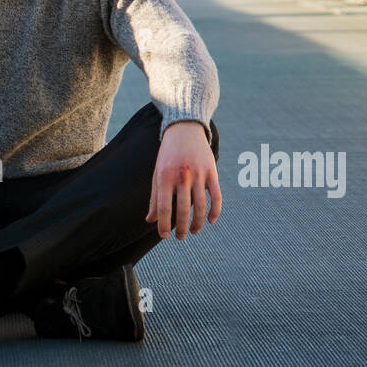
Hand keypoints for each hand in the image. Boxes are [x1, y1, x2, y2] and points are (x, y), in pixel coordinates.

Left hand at [145, 121, 221, 240]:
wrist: (184, 129)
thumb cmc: (168, 155)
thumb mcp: (157, 173)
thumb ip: (154, 197)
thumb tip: (150, 220)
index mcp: (165, 176)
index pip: (164, 207)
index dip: (164, 225)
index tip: (164, 236)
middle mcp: (182, 176)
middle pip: (183, 210)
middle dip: (182, 228)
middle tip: (180, 237)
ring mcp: (198, 174)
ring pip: (200, 206)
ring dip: (197, 223)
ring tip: (194, 231)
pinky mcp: (212, 172)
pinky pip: (216, 196)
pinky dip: (215, 211)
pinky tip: (210, 220)